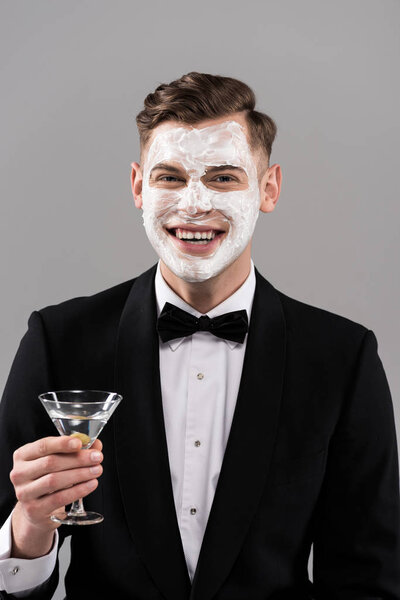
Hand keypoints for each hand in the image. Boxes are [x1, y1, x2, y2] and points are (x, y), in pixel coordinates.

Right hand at [9, 435, 102, 557]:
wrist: (37, 510)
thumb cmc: (49, 478)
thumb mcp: (58, 461)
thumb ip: (76, 450)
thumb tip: (96, 444)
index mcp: (23, 455)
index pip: (43, 446)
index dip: (62, 443)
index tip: (80, 443)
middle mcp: (19, 473)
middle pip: (51, 463)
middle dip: (78, 459)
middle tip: (97, 458)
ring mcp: (24, 493)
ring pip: (54, 480)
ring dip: (80, 474)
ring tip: (97, 470)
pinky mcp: (33, 510)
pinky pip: (59, 498)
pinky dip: (78, 490)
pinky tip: (91, 484)